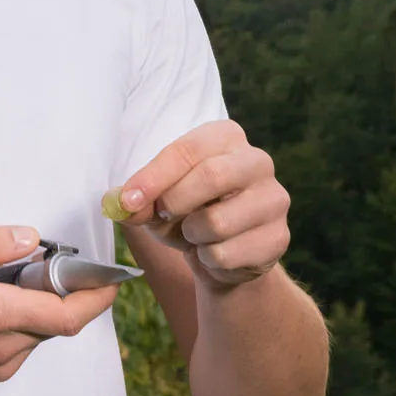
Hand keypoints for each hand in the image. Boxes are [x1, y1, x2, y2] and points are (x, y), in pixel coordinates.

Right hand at [0, 224, 120, 392]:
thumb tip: (32, 238)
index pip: (66, 315)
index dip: (97, 297)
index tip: (115, 277)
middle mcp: (0, 348)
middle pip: (57, 322)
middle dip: (64, 290)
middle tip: (46, 260)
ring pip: (39, 332)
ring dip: (39, 304)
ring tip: (4, 278)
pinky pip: (22, 343)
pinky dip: (22, 319)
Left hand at [116, 121, 289, 289]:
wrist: (224, 255)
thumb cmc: (189, 213)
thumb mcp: (157, 202)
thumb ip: (137, 200)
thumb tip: (116, 203)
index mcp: (225, 136)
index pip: (187, 150)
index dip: (153, 176)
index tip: (128, 200)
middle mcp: (257, 161)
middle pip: (211, 176)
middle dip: (175, 202)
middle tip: (162, 216)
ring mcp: (274, 199)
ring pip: (218, 222)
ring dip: (192, 235)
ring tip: (195, 233)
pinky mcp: (280, 237)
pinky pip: (228, 254)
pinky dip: (209, 259)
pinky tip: (215, 252)